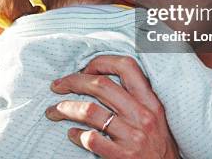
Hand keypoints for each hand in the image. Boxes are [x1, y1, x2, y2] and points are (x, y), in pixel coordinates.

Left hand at [45, 55, 178, 158]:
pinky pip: (92, 139)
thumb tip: (100, 78)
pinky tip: (71, 134)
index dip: (101, 62)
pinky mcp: (123, 156)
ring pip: (90, 111)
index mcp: (150, 101)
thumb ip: (136, 97)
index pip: (126, 66)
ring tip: (53, 111)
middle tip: (57, 86)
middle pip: (101, 85)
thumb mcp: (155, 115)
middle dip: (73, 81)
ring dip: (65, 108)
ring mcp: (133, 136)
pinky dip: (76, 135)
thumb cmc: (158, 144)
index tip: (84, 68)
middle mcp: (143, 115)